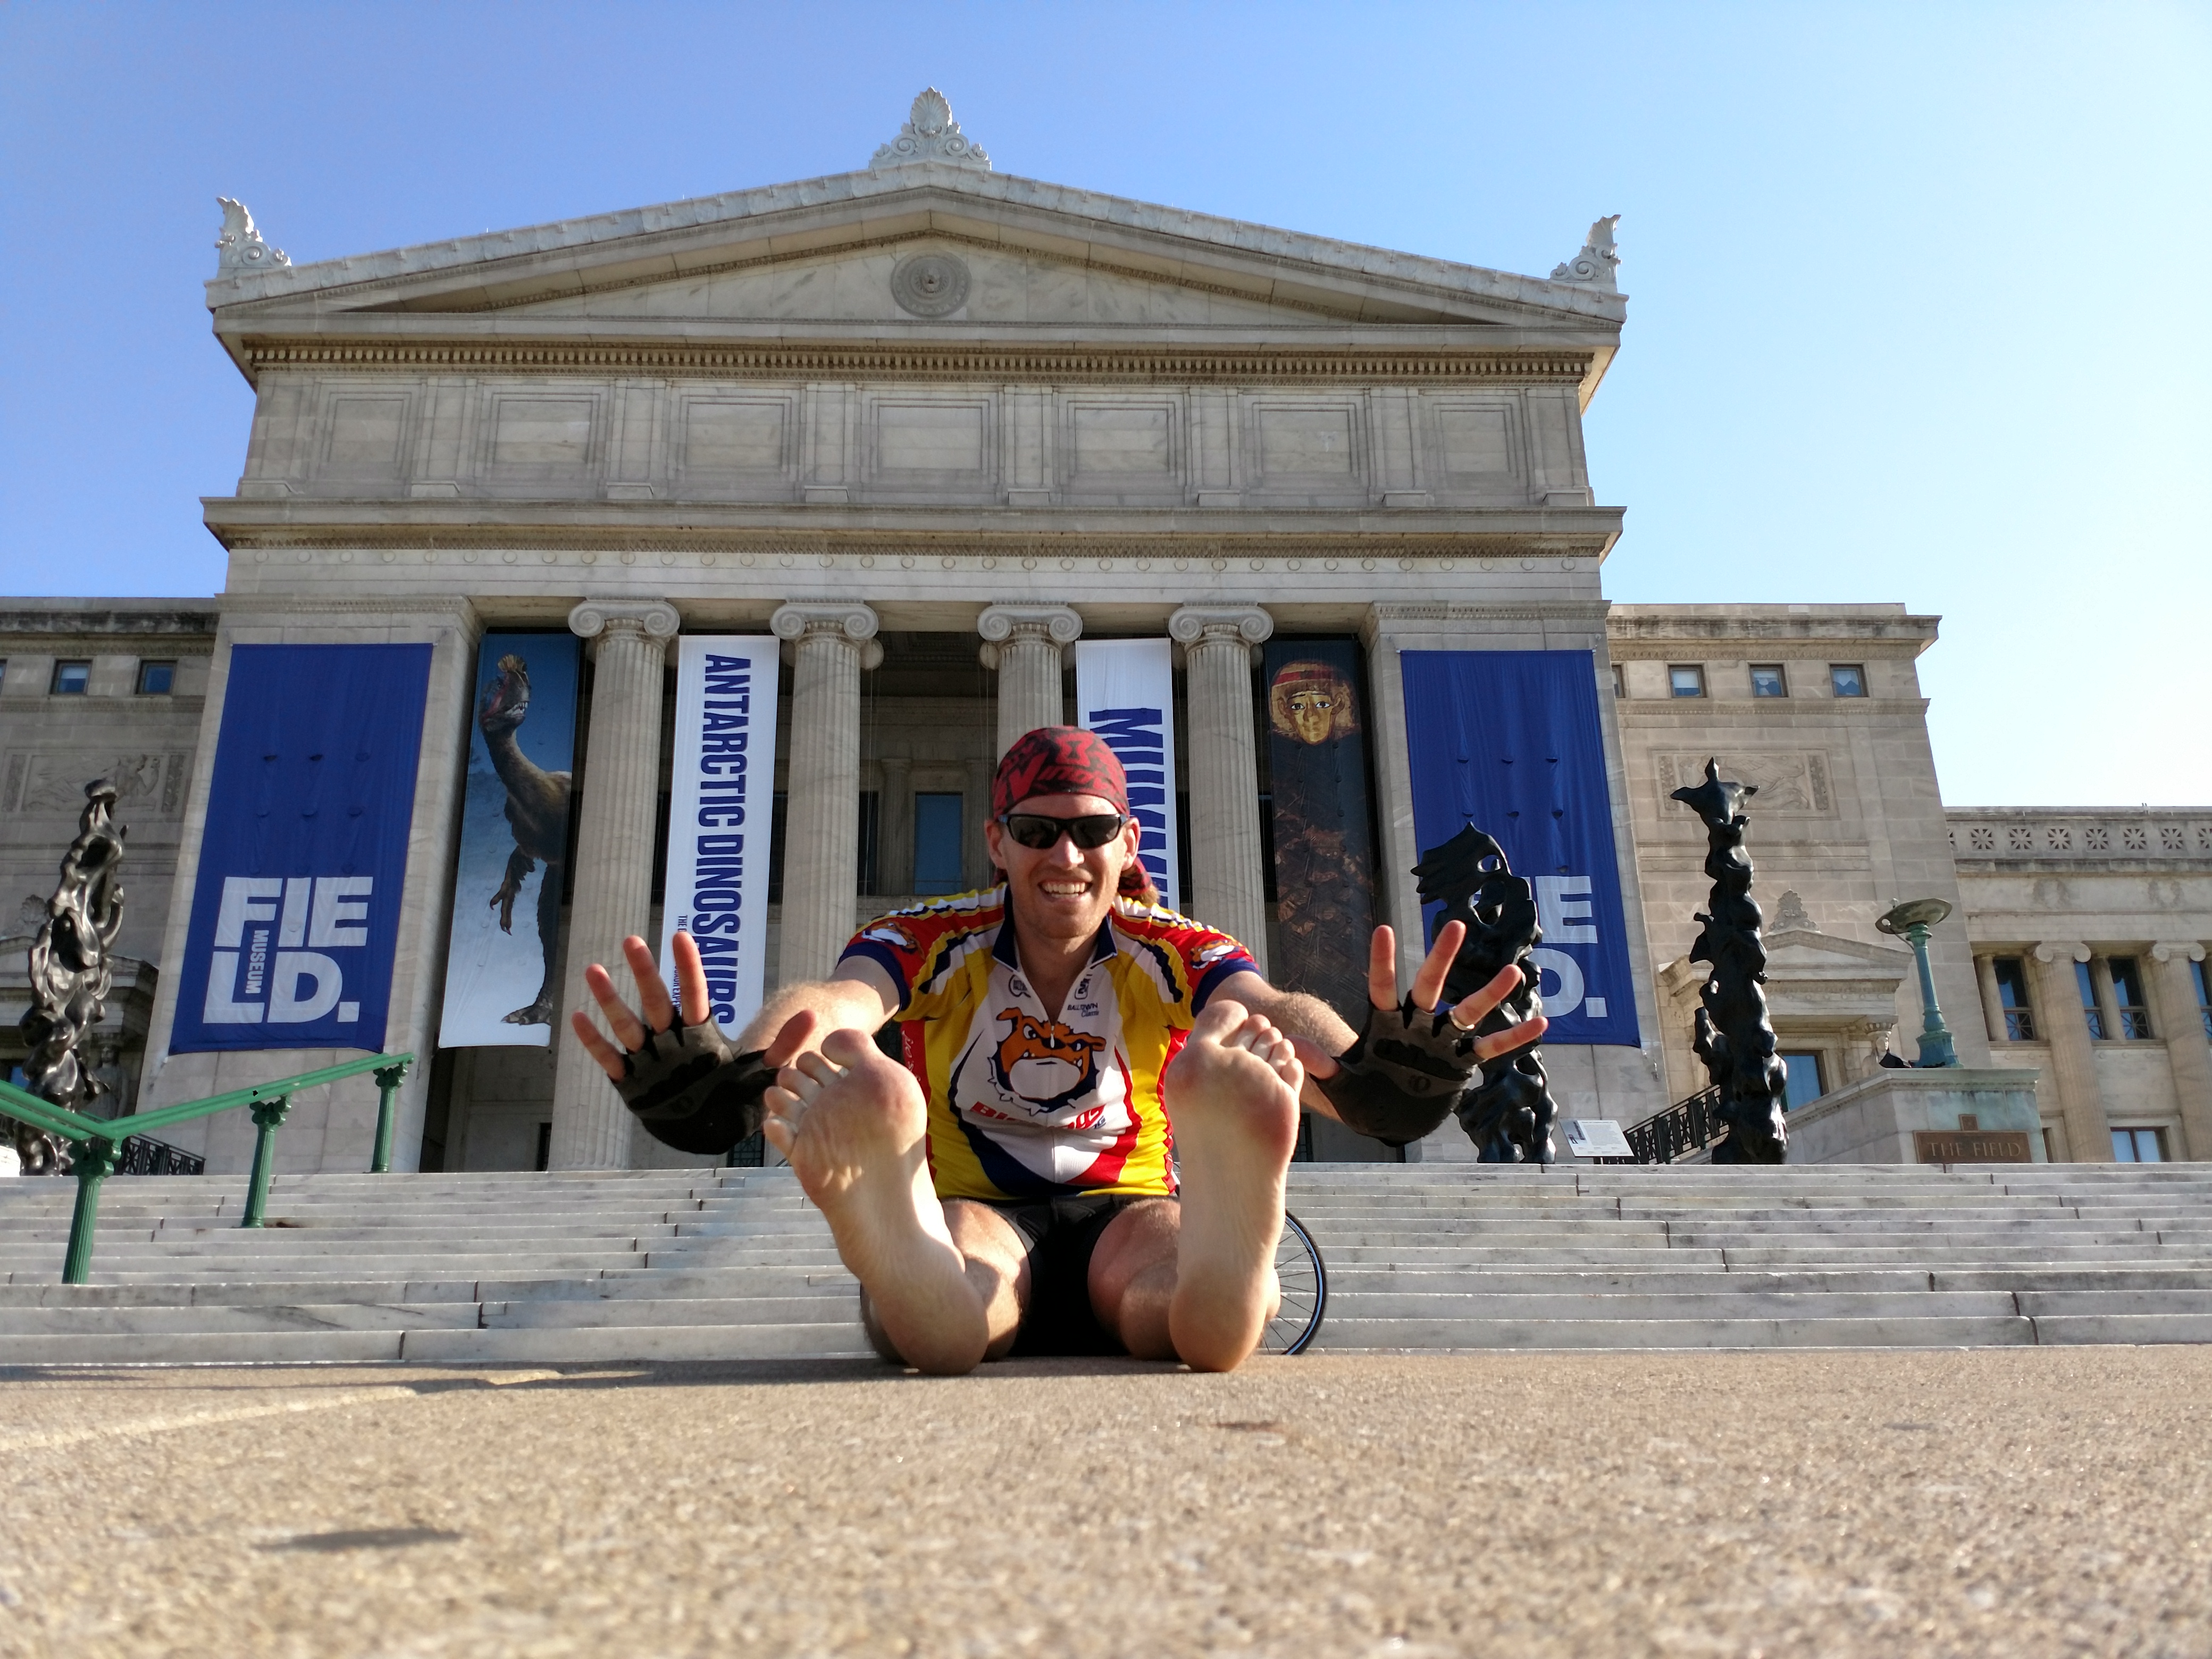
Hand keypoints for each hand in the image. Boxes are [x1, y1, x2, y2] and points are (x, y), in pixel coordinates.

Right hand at [570, 931, 817, 1080]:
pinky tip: (576, 1018)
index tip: (680, 936)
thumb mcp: (760, 1074)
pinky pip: (609, 1058)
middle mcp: (671, 1041)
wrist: (711, 1134)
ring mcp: (649, 1060)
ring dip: (610, 999)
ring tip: (593, 970)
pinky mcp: (631, 1082)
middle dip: (645, 972)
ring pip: (627, 1024)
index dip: (688, 967)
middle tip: (632, 940)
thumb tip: (812, 1016)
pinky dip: (593, 1041)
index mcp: (700, 1034)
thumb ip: (783, 1046)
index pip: (695, 994)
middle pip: (656, 1001)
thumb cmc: (734, 1100)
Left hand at [1293, 923, 1546, 1078]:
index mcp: (1384, 1025)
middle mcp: (1417, 1026)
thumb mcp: (1342, 1088)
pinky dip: (1514, 1039)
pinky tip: (1541, 1024)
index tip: (1382, 929)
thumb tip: (1292, 1047)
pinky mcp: (1462, 1064)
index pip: (1382, 987)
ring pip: (1468, 1012)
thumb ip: (1322, 1067)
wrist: (1388, 1121)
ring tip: (1513, 973)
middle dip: (1442, 958)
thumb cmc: (1363, 1101)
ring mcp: (1442, 1043)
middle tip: (1454, 925)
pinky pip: (1491, 1049)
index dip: (1382, 961)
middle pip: (1430, 986)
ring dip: (1490, 993)